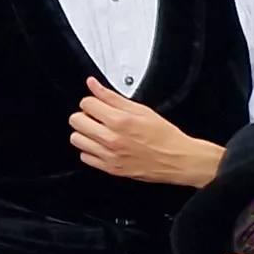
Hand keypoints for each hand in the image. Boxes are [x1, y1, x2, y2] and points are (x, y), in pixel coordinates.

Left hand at [73, 78, 218, 185]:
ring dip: (85, 133)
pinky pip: (85, 157)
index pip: (86, 103)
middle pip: (76, 120)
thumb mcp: (142, 110)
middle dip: (85, 116)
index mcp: (120, 121)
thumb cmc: (165, 136)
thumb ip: (113, 97)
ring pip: (76, 139)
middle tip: (98, 118)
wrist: (178, 160)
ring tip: (99, 132)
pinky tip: (102, 146)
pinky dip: (90, 150)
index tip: (99, 105)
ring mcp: (109, 155)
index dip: (92, 101)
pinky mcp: (110, 169)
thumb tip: (93, 85)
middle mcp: (111, 139)